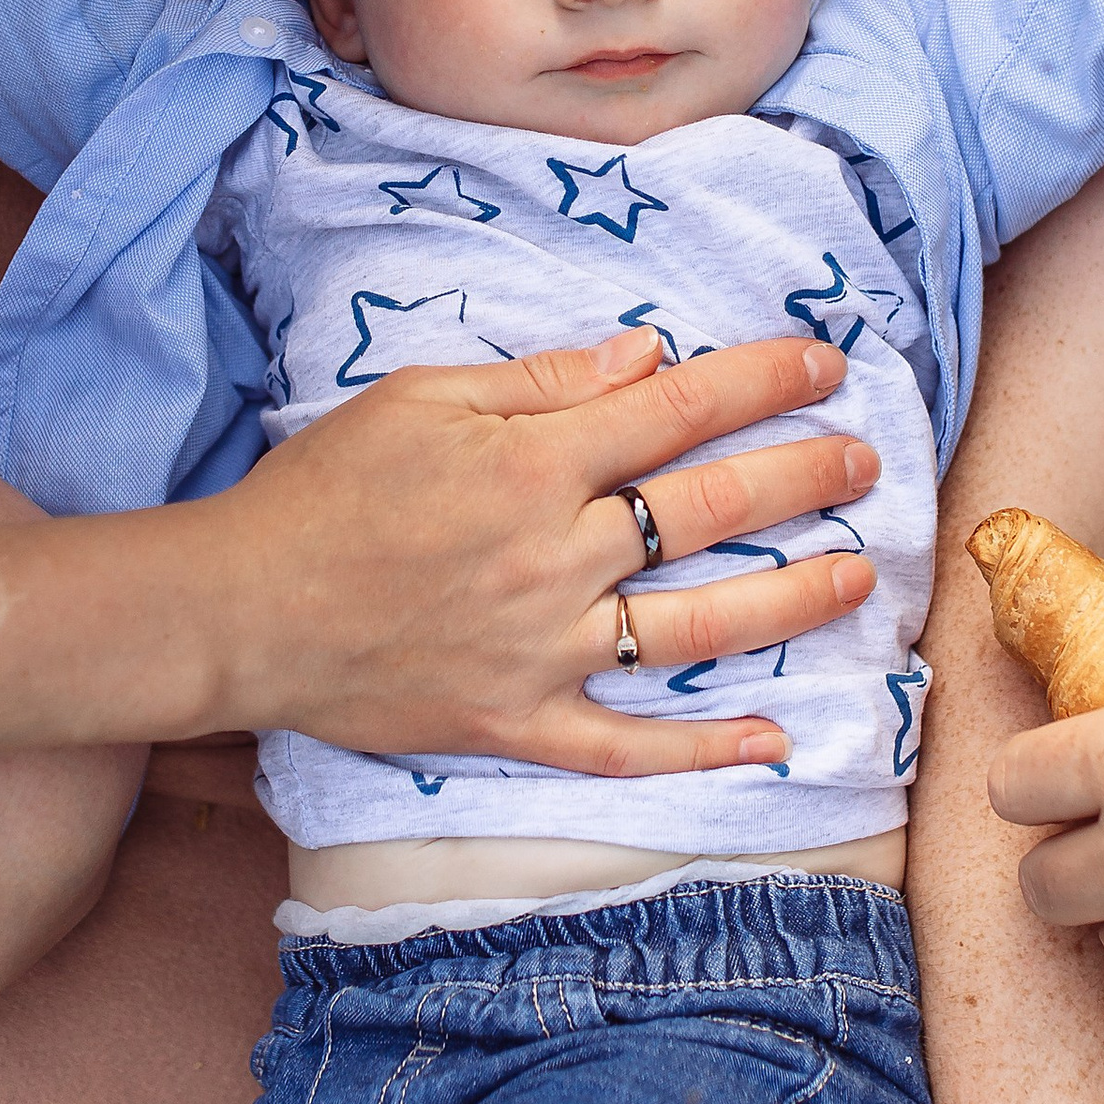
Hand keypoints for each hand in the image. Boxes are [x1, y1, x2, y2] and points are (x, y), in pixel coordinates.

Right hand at [199, 326, 877, 771]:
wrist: (236, 611)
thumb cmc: (320, 491)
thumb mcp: (419, 398)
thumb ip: (543, 380)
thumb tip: (649, 354)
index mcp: (531, 463)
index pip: (677, 411)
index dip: (762, 381)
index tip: (825, 364)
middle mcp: (553, 556)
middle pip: (708, 511)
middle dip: (802, 476)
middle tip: (867, 460)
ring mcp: (541, 649)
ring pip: (696, 627)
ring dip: (790, 600)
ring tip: (858, 576)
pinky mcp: (517, 723)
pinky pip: (627, 747)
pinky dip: (702, 749)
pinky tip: (776, 739)